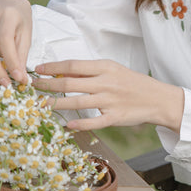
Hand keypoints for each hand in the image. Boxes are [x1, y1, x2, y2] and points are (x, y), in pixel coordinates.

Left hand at [32, 59, 184, 132]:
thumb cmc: (133, 83)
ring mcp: (110, 101)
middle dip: (48, 85)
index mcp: (105, 67)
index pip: (73, 65)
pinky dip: (80, 123)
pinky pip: (94, 121)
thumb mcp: (114, 70)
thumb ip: (91, 72)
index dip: (53, 67)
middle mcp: (106, 83)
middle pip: (70, 83)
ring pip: (77, 102)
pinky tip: (67, 125)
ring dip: (56, 103)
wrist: (158, 99)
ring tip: (40, 104)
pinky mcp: (115, 117)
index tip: (38, 69)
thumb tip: (64, 73)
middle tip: (31, 86)